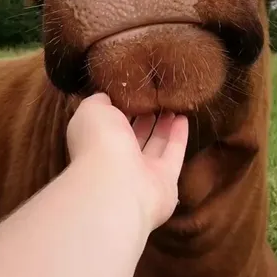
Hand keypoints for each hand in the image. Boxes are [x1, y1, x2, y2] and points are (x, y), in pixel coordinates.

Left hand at [66, 94, 188, 232]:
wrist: (118, 183)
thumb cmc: (99, 142)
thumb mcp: (92, 110)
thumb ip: (99, 101)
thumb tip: (107, 97)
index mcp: (96, 143)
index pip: (109, 125)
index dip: (120, 108)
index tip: (132, 92)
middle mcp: (117, 160)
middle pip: (133, 136)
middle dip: (143, 117)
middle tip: (155, 98)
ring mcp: (142, 173)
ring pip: (154, 145)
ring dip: (163, 125)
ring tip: (171, 105)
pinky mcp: (166, 181)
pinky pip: (173, 154)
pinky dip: (178, 137)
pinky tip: (183, 117)